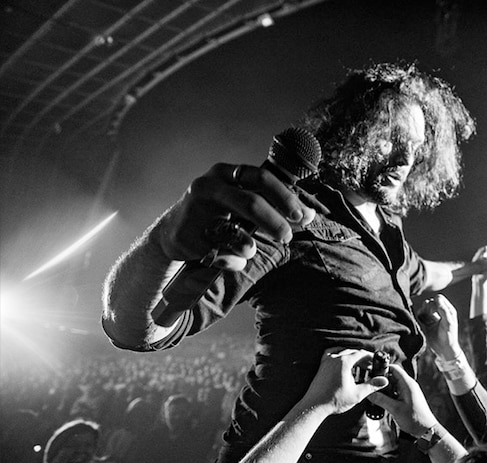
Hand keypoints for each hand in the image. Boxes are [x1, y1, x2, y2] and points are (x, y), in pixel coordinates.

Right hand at [157, 163, 316, 270]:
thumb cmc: (218, 215)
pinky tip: (233, 261)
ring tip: (250, 250)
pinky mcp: (186, 236)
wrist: (172, 234)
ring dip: (249, 246)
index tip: (301, 216)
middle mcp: (209, 186)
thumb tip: (310, 215)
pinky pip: (220, 253)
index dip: (284, 196)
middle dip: (274, 222)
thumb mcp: (241, 202)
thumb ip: (273, 205)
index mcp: (226, 173)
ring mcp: (194, 210)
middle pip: (251, 203)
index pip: (261, 178)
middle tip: (287, 237)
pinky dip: (233, 261)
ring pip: (234, 232)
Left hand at [302, 348, 388, 414]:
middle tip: (369, 366)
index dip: (370, 357)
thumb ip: (372, 385)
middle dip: (362, 358)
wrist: (314, 406)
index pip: (360, 353)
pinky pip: (331, 354)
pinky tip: (342, 362)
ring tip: (358, 365)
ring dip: (351, 356)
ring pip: (342, 352)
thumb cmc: (334, 400)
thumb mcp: (357, 394)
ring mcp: (326, 361)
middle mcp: (335, 358)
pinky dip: (338, 355)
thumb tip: (384, 381)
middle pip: (352, 352)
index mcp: (344, 362)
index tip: (375, 361)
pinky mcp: (321, 366)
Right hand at [366, 365, 437, 435]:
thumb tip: (370, 393)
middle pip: (392, 377)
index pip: (394, 369)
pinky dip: (389, 395)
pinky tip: (383, 402)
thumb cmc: (415, 419)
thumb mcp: (395, 409)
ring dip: (385, 390)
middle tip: (372, 388)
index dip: (383, 369)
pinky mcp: (408, 398)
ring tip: (376, 397)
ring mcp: (408, 391)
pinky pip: (396, 392)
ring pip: (393, 385)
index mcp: (407, 384)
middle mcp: (409, 385)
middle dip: (382, 382)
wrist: (426, 429)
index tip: (373, 374)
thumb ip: (381, 400)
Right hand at [417, 294, 461, 360]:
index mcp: (448, 309)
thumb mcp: (448, 323)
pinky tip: (422, 322)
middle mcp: (440, 312)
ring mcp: (433, 317)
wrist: (443, 350)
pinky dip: (419, 316)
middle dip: (428, 307)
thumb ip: (443, 310)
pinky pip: (420, 314)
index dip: (434, 302)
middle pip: (430, 301)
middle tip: (430, 317)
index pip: (439, 298)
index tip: (434, 312)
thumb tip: (437, 298)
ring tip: (426, 320)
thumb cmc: (449, 336)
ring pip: (424, 307)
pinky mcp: (427, 322)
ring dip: (423, 312)